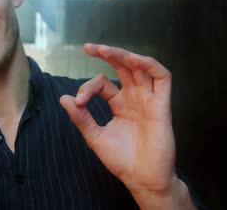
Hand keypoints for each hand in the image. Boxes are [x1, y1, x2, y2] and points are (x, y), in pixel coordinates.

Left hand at [60, 44, 184, 207]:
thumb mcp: (95, 136)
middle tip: (89, 47)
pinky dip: (150, 65)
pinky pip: (163, 78)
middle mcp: (135, 98)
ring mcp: (149, 100)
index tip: (78, 101)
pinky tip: (135, 60)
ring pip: (141, 67)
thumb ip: (81, 117)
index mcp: (120, 104)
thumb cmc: (122, 160)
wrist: (142, 179)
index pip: (103, 83)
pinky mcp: (162, 105)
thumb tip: (64, 98)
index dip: (88, 87)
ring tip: (107, 50)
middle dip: (108, 54)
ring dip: (125, 55)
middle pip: (123, 67)